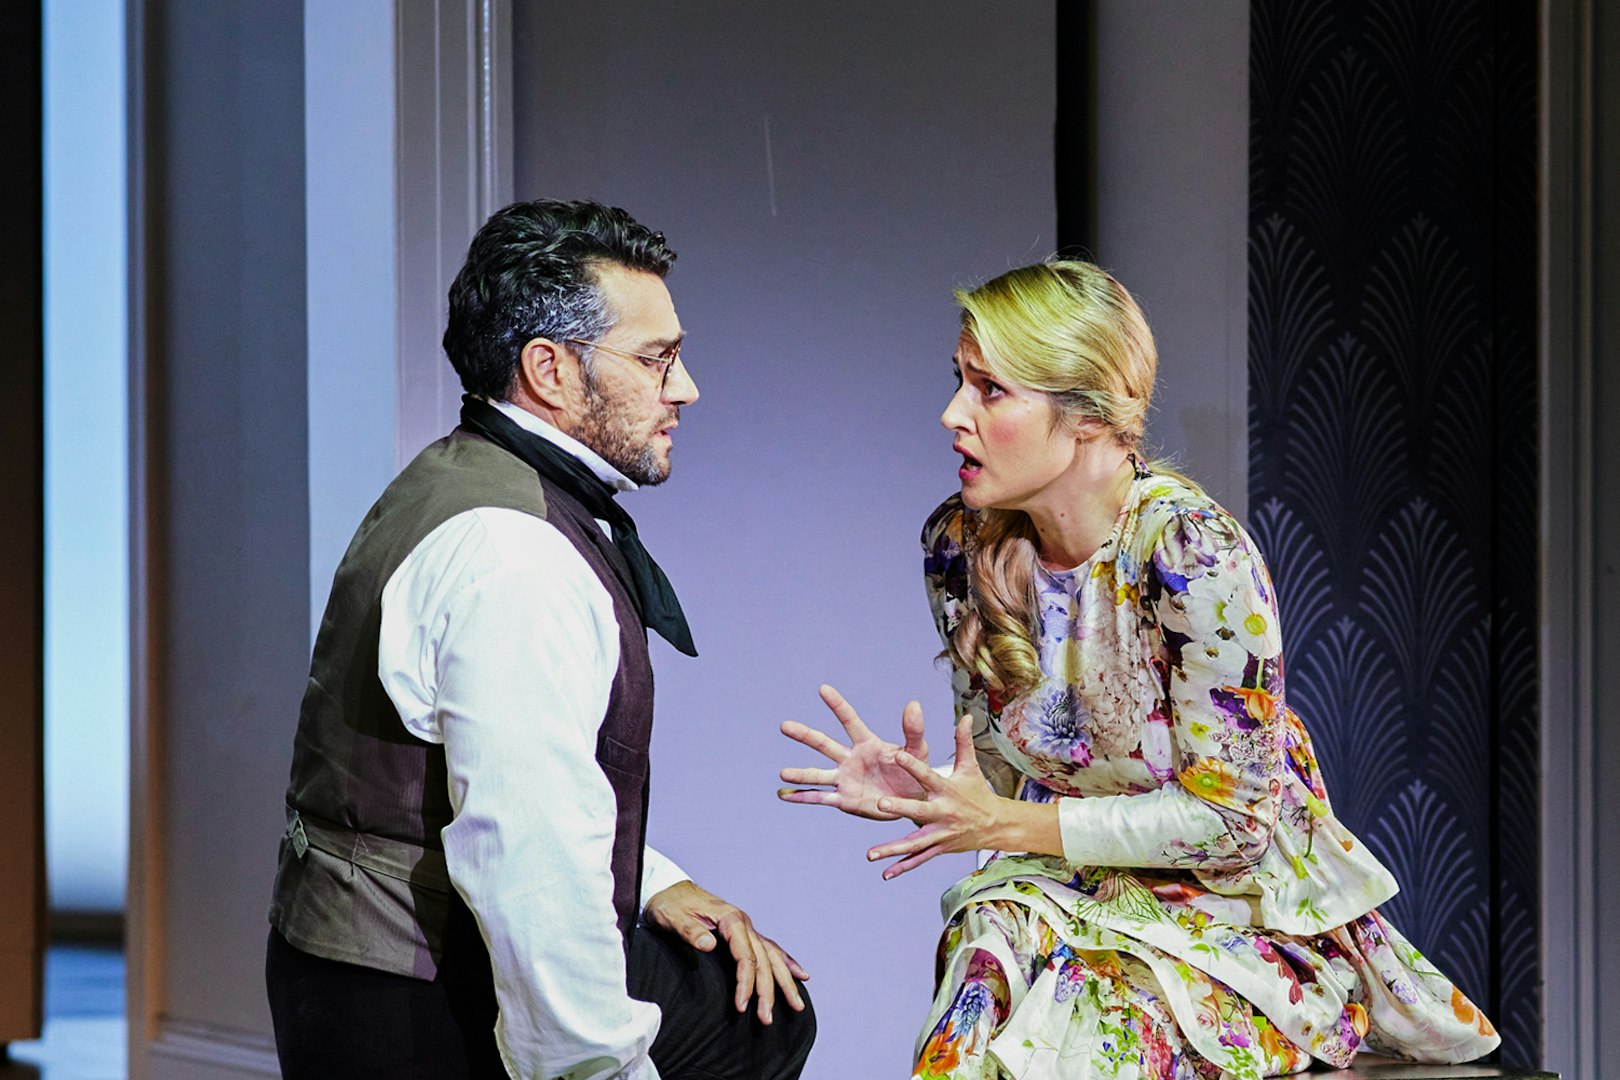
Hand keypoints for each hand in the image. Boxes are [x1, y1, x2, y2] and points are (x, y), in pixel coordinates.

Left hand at [642, 880, 808, 1024]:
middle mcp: (744, 923)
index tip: (742, 1006)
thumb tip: (709, 945)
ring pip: (772, 956)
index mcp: (730, 919)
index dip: (746, 983)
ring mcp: (746, 928)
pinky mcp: (743, 933)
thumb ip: (690, 931)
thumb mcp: (673, 917)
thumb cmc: (670, 905)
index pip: (746, 957)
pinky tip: (800, 974)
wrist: (669, 890)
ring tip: (797, 1006)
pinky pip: (770, 949)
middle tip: (766, 1018)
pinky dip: (786, 962)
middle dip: (768, 991)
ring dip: (784, 982)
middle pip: (763, 960)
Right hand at [778, 685, 931, 819]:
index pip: (850, 721)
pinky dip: (802, 797)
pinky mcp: (845, 800)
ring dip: (800, 774)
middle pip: (824, 744)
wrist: (913, 801)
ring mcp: (845, 779)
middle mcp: (850, 759)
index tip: (823, 689)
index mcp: (867, 743)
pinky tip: (784, 795)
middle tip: (785, 725)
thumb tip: (914, 704)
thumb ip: (913, 730)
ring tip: (783, 773)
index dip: (838, 705)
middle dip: (805, 735)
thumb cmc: (914, 771)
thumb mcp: (918, 751)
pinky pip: (821, 798)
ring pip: (818, 774)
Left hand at [864, 716, 1008, 879]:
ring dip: (892, 849)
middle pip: (918, 811)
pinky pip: (919, 859)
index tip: (897, 754)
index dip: (913, 765)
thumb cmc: (977, 792)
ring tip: (871, 854)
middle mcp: (942, 813)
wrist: (996, 825)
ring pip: (914, 843)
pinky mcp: (939, 848)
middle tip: (880, 803)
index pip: (928, 776)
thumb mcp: (970, 767)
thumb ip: (963, 742)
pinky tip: (885, 873)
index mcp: (947, 790)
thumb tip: (966, 715)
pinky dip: (903, 866)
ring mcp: (940, 834)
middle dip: (900, 808)